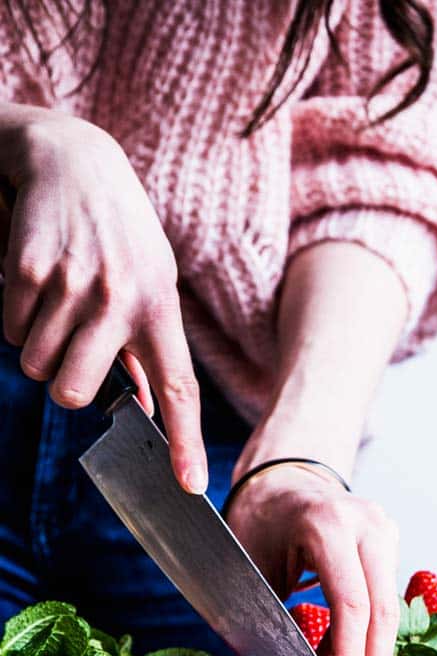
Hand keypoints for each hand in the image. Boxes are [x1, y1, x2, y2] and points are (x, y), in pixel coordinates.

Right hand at [0, 107, 206, 491]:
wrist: (74, 160)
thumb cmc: (120, 233)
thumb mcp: (151, 282)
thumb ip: (148, 348)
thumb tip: (149, 406)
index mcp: (159, 308)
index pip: (179, 386)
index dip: (185, 440)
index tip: (190, 484)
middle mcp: (120, 299)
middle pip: (71, 393)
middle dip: (62, 382)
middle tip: (71, 346)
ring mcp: (72, 283)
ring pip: (33, 365)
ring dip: (37, 343)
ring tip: (58, 300)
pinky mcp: (29, 268)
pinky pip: (7, 329)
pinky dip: (15, 315)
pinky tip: (37, 280)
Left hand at [227, 466, 400, 655]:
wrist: (279, 479)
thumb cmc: (257, 521)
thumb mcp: (252, 573)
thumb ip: (264, 633)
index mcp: (328, 524)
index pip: (352, 606)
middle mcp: (366, 523)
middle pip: (382, 612)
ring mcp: (383, 528)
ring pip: (389, 608)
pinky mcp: (389, 540)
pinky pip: (384, 596)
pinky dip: (366, 634)